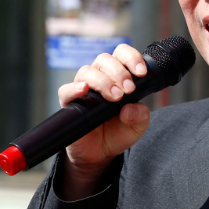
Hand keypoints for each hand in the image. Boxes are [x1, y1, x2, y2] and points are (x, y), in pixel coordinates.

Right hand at [56, 44, 150, 197]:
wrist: (101, 153)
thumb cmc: (118, 132)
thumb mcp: (138, 126)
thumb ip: (141, 115)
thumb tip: (130, 109)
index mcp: (118, 76)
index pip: (122, 54)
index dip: (132, 58)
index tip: (141, 73)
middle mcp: (99, 78)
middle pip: (104, 60)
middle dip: (119, 72)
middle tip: (128, 90)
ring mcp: (83, 89)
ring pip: (87, 71)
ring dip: (103, 81)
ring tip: (115, 97)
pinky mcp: (69, 103)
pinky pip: (66, 90)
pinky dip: (74, 88)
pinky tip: (84, 90)